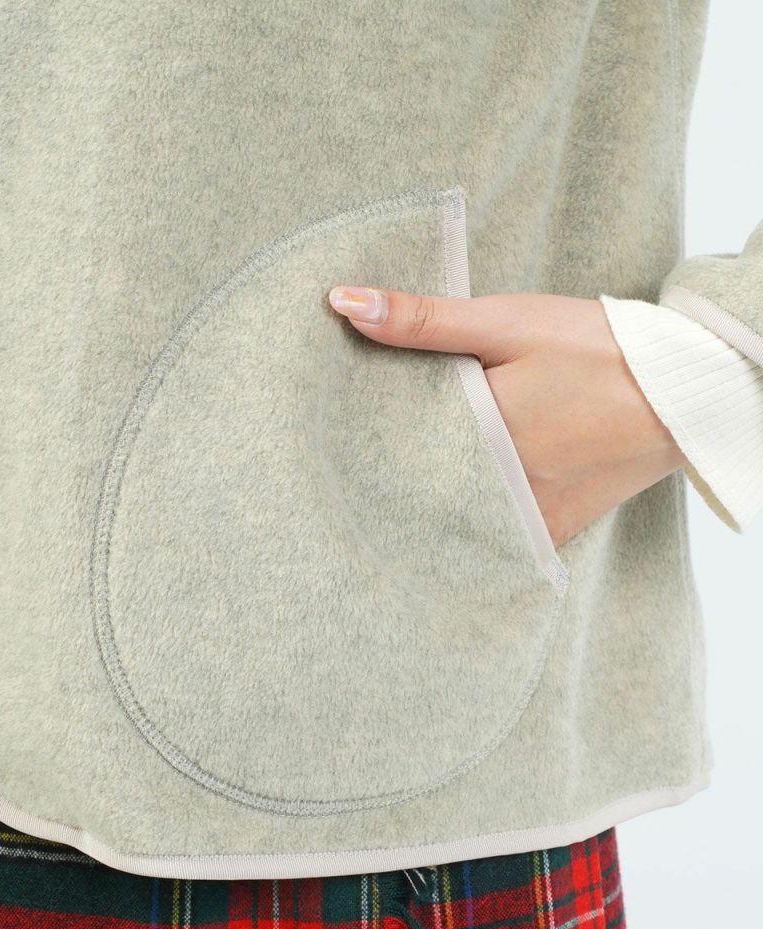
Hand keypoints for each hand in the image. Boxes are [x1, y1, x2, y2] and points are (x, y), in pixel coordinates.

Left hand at [327, 285, 686, 547]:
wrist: (684, 390)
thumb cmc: (596, 348)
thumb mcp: (506, 321)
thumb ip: (424, 320)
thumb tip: (344, 303)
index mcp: (481, 430)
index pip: (393, 443)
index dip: (360, 436)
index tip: (332, 430)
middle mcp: (499, 482)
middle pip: (415, 487)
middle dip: (381, 473)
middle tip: (345, 463)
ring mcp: (529, 511)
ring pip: (449, 518)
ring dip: (420, 502)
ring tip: (387, 485)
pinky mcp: (554, 526)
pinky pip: (495, 538)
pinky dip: (467, 526)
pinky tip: (446, 509)